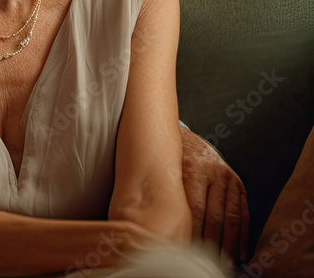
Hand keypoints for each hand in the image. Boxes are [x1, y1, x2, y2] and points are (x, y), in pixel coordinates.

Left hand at [179, 126, 248, 261]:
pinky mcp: (238, 184)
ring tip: (227, 264)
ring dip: (230, 244)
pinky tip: (241, 253)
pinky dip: (243, 235)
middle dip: (212, 243)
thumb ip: (167, 191)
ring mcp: (229, 179)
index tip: (188, 250)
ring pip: (231, 218)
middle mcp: (214, 173)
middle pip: (215, 216)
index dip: (194, 232)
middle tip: (207, 263)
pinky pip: (243, 213)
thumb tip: (160, 226)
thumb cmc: (170, 159)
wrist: (186, 138)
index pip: (195, 209)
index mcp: (192, 169)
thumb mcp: (166, 169)